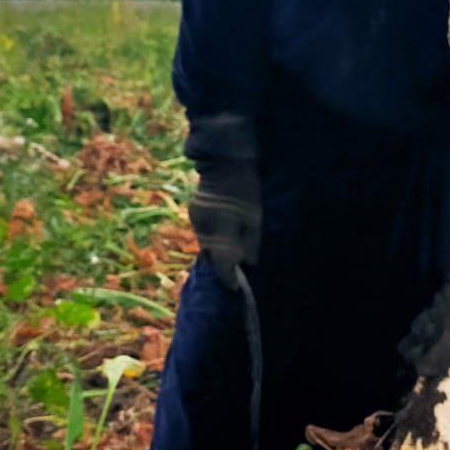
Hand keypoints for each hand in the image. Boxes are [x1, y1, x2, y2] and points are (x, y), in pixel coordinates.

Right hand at [184, 113, 260, 290]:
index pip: (222, 263)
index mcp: (220, 231)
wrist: (224, 160)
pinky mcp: (194, 212)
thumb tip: (249, 262)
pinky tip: (222, 238)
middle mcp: (203, 228)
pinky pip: (203, 233)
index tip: (236, 288)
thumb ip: (251, 241)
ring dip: (217, 252)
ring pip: (205, 244)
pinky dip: (212, 239)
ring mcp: (196, 220)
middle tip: (235, 274)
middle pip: (211, 256)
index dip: (229, 278)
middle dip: (222, 266)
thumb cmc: (246, 187)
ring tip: (230, 256)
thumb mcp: (255, 216)